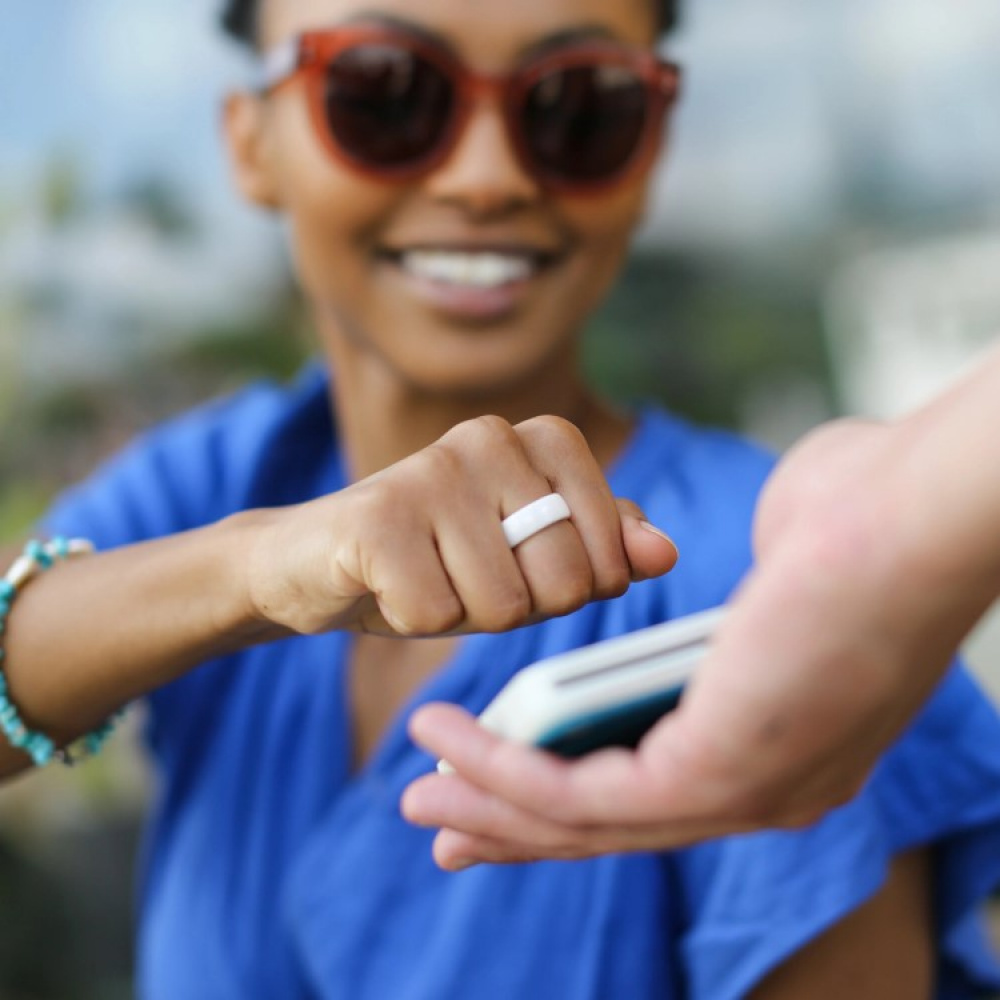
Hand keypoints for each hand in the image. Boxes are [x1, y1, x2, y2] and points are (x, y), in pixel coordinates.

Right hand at [243, 414, 677, 637]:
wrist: (319, 562)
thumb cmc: (438, 559)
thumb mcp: (531, 554)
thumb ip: (601, 546)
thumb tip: (663, 552)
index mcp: (542, 439)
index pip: (610, 551)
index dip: (574, 586)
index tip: (522, 568)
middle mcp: (491, 437)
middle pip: (562, 580)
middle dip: (517, 606)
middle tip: (464, 576)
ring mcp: (432, 469)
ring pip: (502, 603)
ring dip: (463, 615)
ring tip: (425, 577)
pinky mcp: (378, 515)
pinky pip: (436, 614)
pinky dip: (411, 619)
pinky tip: (386, 584)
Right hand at [401, 417, 998, 867]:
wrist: (918, 509)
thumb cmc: (856, 517)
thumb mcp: (769, 573)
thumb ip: (724, 597)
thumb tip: (695, 567)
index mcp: (779, 749)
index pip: (652, 792)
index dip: (567, 795)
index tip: (502, 781)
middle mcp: (763, 792)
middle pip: (608, 828)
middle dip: (512, 828)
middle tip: (441, 823)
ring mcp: (741, 792)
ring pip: (582, 821)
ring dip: (491, 803)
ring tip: (421, 786)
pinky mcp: (714, 773)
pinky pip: (579, 791)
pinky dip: (504, 771)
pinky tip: (452, 745)